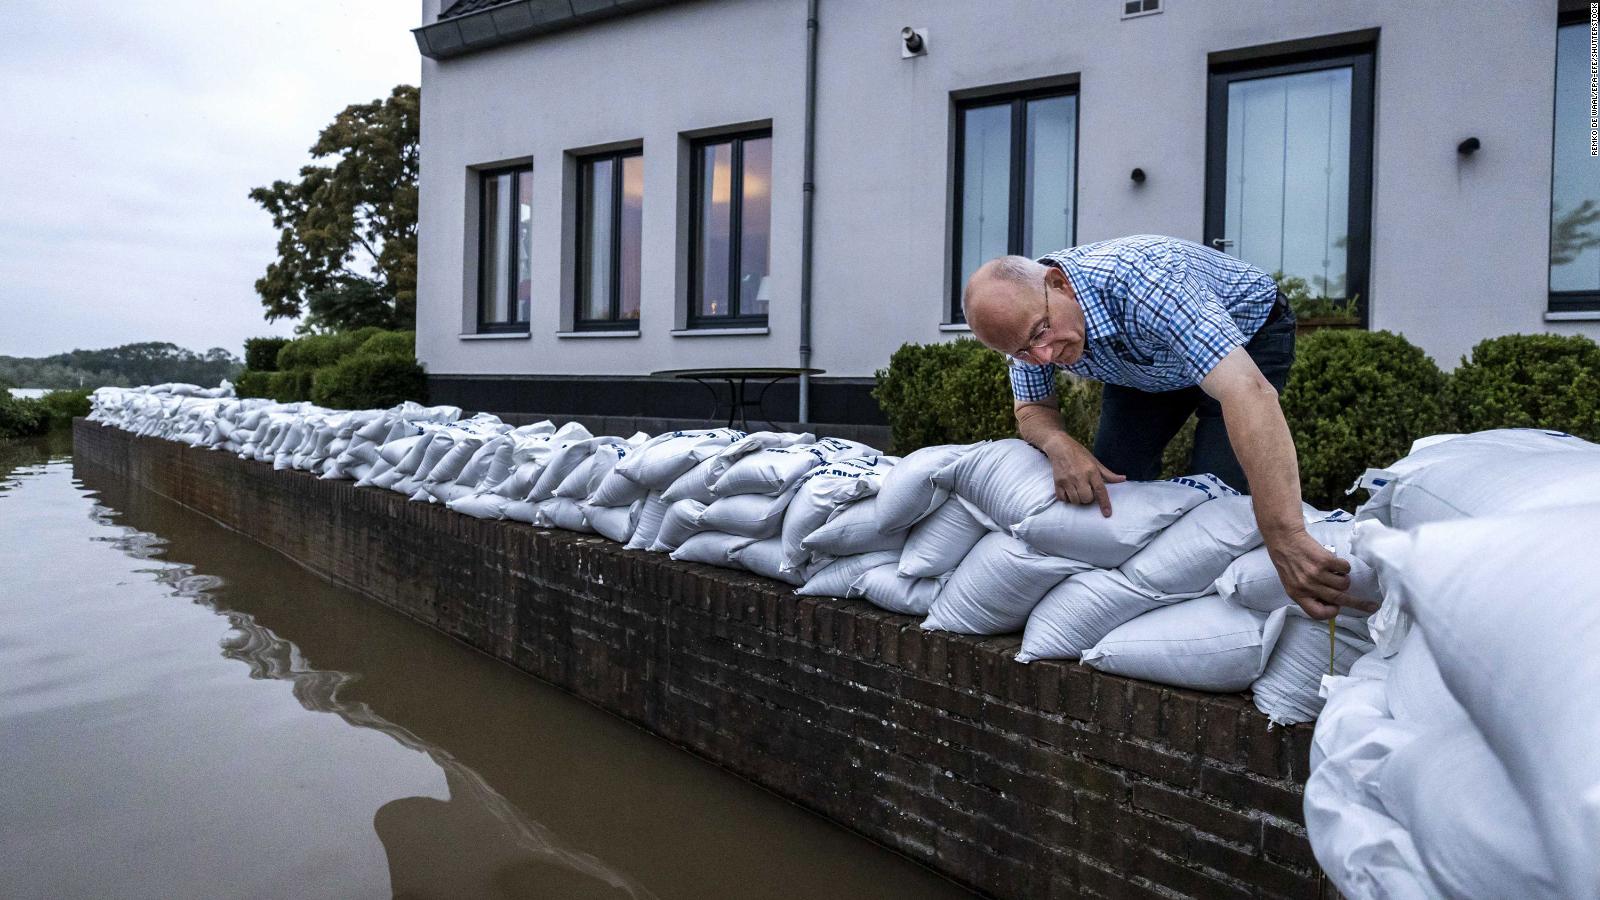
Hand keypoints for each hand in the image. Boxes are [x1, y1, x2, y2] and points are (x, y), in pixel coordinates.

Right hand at [1043, 436, 1125, 516]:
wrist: (1059, 446)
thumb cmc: (1080, 454)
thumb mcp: (1095, 462)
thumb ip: (1108, 474)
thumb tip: (1123, 479)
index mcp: (1091, 471)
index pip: (1100, 490)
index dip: (1104, 503)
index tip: (1107, 514)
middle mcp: (1080, 476)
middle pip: (1087, 498)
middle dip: (1089, 499)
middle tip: (1087, 492)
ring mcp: (1067, 480)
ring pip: (1075, 500)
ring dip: (1078, 500)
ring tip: (1078, 492)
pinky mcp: (1057, 482)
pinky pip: (1063, 499)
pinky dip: (1067, 499)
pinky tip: (1069, 492)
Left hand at [1264, 528, 1379, 619]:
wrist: (1285, 540)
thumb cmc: (1289, 563)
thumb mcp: (1292, 584)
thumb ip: (1308, 595)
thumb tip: (1332, 605)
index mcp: (1297, 595)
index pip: (1317, 614)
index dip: (1331, 612)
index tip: (1337, 607)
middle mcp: (1307, 586)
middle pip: (1338, 600)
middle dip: (1358, 604)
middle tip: (1371, 606)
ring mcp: (1316, 573)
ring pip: (1344, 584)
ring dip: (1345, 579)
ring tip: (1335, 572)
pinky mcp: (1324, 560)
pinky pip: (1345, 568)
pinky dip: (1344, 566)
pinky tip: (1334, 563)